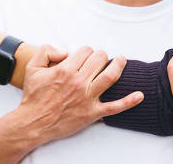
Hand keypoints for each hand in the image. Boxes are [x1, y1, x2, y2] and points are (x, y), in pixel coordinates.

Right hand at [15, 45, 143, 143]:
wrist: (32, 123)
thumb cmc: (33, 96)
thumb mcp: (32, 67)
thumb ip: (46, 51)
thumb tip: (64, 50)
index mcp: (66, 70)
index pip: (86, 50)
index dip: (86, 51)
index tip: (84, 56)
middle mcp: (79, 82)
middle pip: (100, 59)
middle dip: (101, 55)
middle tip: (100, 59)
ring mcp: (87, 98)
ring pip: (111, 76)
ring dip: (119, 65)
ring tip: (121, 60)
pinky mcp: (92, 113)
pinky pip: (114, 107)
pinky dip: (129, 101)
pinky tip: (140, 95)